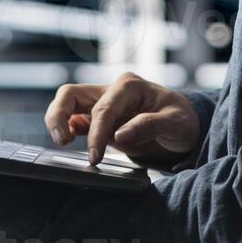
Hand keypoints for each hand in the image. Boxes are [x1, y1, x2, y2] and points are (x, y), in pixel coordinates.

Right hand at [45, 72, 200, 167]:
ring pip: (66, 102)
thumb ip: (149, 126)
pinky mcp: (97, 118)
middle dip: (60, 116)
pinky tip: (67, 142)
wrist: (184, 125)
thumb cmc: (182, 120)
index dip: (96, 133)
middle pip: (71, 94)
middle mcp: (112, 90)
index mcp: (129, 86)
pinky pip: (73, 118)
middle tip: (62, 142)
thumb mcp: (176, 123)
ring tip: (61, 142)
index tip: (94, 157)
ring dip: (57, 119)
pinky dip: (65, 127)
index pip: (103, 109)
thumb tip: (119, 136)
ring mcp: (102, 102)